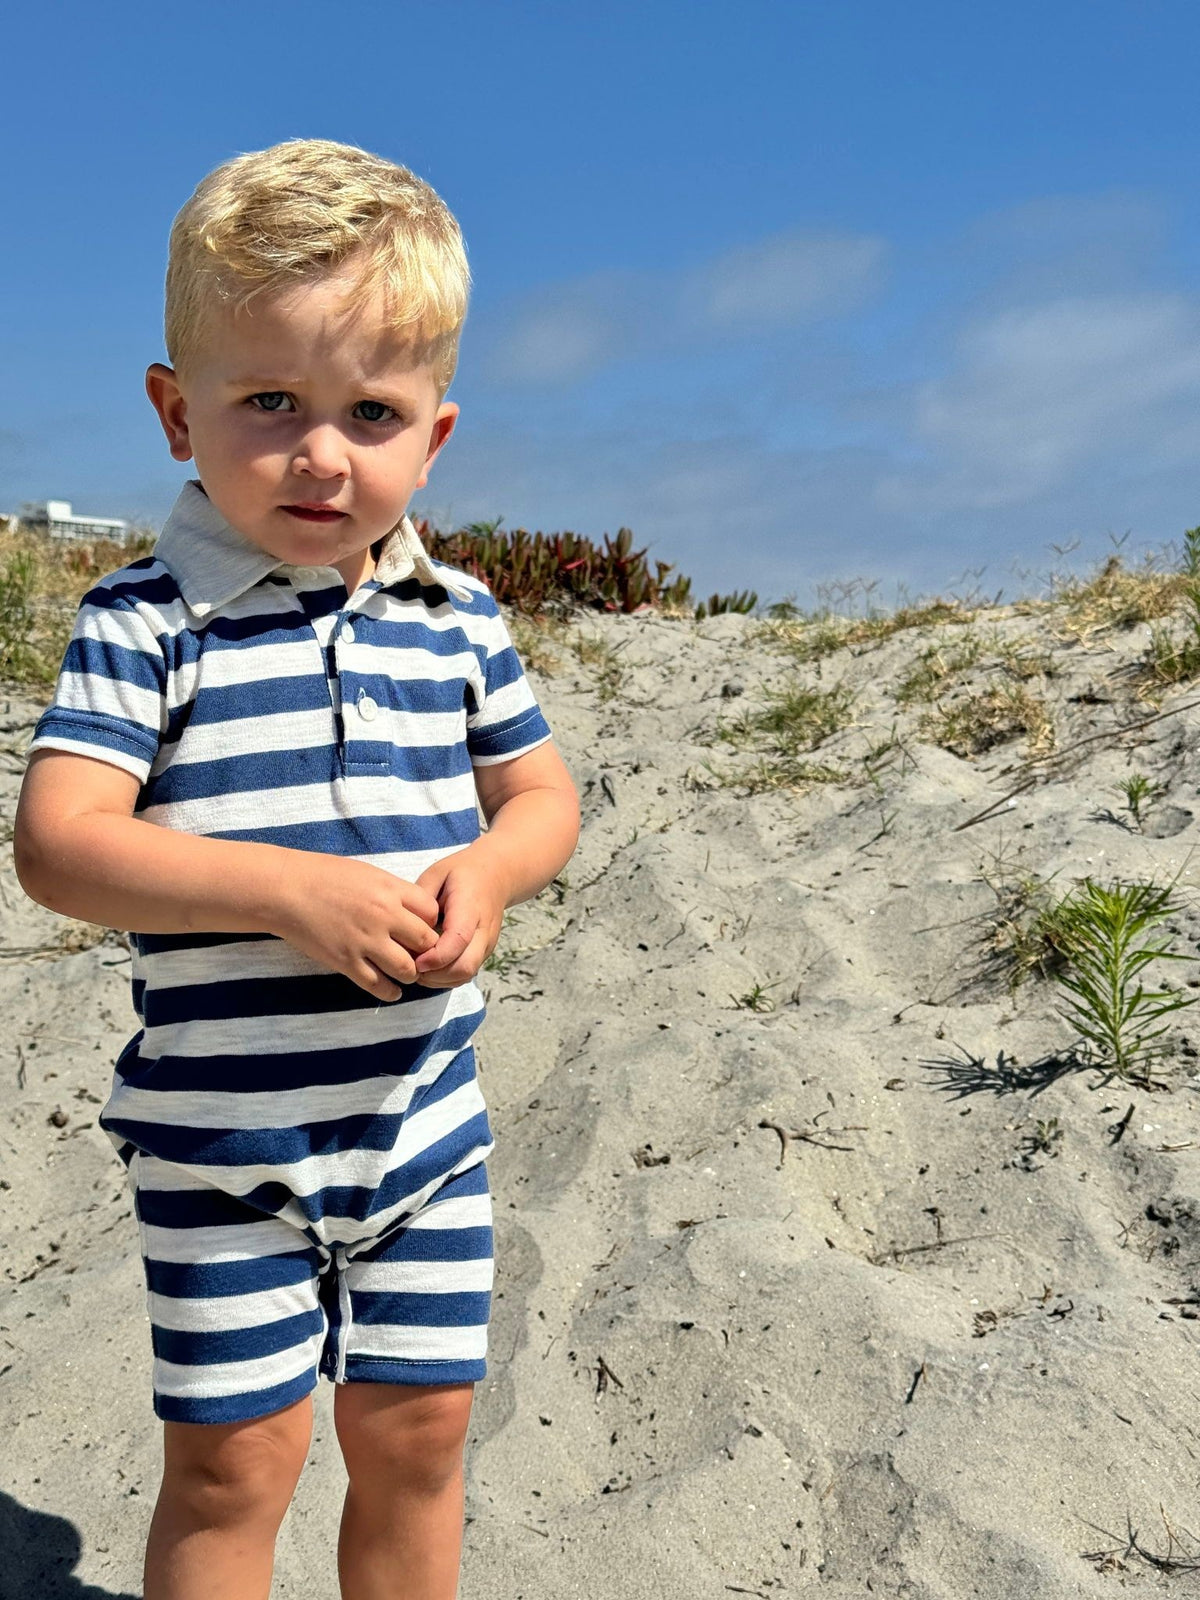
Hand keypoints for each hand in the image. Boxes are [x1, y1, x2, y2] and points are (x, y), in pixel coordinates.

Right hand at [273, 853, 441, 1000]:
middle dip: (427, 950)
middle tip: (422, 955)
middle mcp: (383, 916)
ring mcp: (365, 941)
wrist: (285, 889)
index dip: (432, 922)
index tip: (424, 928)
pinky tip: (392, 990)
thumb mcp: (367, 873)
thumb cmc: (323, 875)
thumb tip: (414, 910)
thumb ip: (393, 891)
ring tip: (406, 973)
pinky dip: (390, 991)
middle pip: (426, 942)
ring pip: (407, 969)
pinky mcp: (345, 961)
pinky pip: (378, 985)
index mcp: (390, 890)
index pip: (432, 912)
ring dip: (411, 974)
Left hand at [411, 846, 510, 988]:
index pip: (458, 940)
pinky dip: (446, 978)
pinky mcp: (483, 953)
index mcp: (470, 907)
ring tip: (416, 968)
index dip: (436, 956)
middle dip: (435, 975)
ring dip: (438, 979)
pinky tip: (428, 968)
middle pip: (465, 966)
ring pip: (465, 975)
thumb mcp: (437, 873)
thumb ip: (421, 899)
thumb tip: (405, 926)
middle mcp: (483, 931)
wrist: (496, 875)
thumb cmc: (462, 873)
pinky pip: (465, 974)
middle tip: (411, 966)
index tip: (414, 961)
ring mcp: (486, 945)